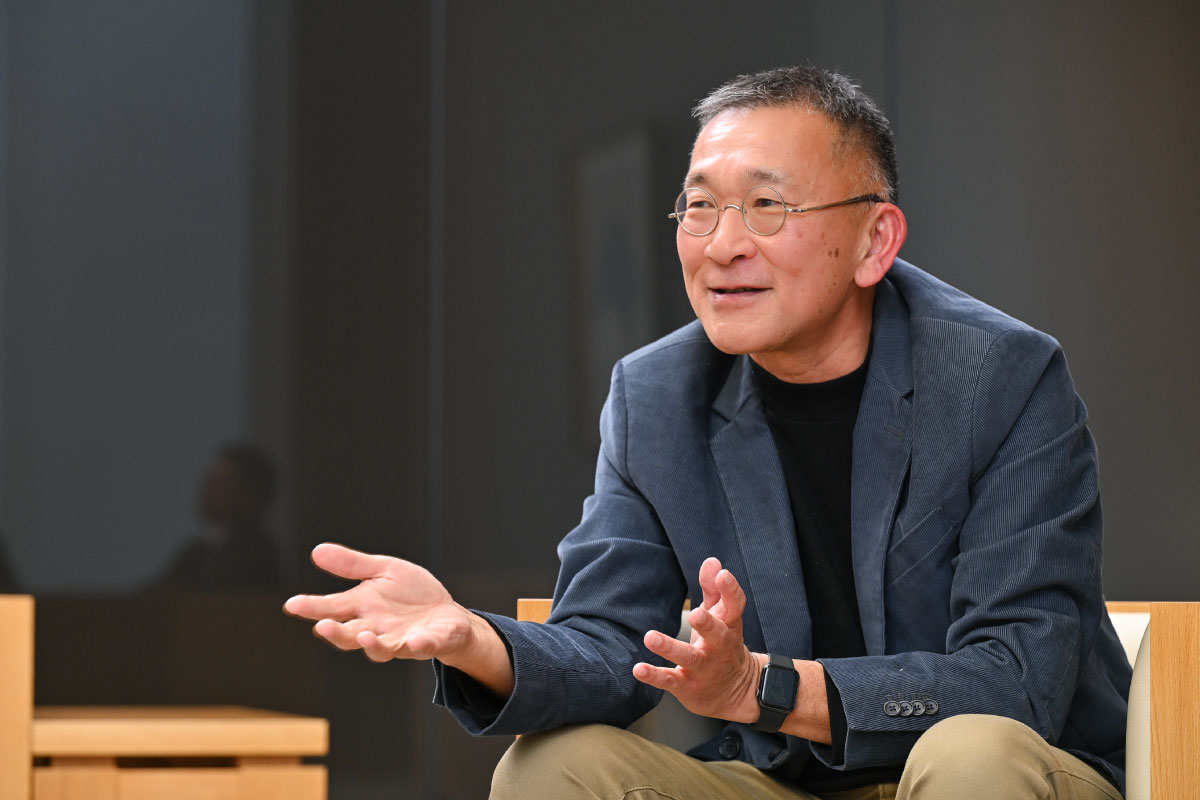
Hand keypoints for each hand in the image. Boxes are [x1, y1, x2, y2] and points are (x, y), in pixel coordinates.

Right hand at [284, 543, 477, 664]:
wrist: (446, 615)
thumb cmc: (411, 595)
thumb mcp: (383, 571)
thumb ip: (352, 566)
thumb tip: (317, 551)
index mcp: (363, 608)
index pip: (333, 608)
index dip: (312, 608)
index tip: (292, 604)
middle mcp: (376, 628)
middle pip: (350, 636)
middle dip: (337, 632)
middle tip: (323, 626)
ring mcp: (401, 639)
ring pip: (382, 648)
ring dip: (372, 644)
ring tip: (364, 635)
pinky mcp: (428, 643)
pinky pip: (422, 647)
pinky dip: (418, 645)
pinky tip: (414, 640)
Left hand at [632, 557, 763, 722]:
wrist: (735, 692)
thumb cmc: (722, 645)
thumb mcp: (721, 616)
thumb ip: (714, 589)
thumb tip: (712, 562)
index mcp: (729, 626)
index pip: (735, 606)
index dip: (730, 590)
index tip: (723, 575)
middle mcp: (720, 648)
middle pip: (718, 636)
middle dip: (708, 625)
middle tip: (696, 614)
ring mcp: (705, 668)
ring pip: (690, 658)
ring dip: (671, 648)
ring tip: (650, 637)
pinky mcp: (688, 686)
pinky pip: (671, 681)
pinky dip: (654, 676)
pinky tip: (639, 669)